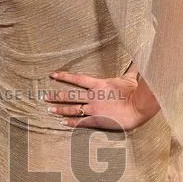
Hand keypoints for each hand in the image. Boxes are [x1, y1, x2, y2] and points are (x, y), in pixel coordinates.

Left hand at [45, 64, 159, 130]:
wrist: (138, 107)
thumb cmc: (135, 92)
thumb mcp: (129, 78)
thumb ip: (129, 68)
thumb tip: (134, 58)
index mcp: (99, 84)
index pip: (77, 78)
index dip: (63, 76)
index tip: (53, 75)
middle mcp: (93, 96)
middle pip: (70, 95)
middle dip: (56, 96)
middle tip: (44, 96)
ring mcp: (93, 109)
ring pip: (72, 109)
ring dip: (59, 109)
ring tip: (49, 109)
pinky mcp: (96, 120)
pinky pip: (81, 122)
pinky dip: (70, 122)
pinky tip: (62, 123)